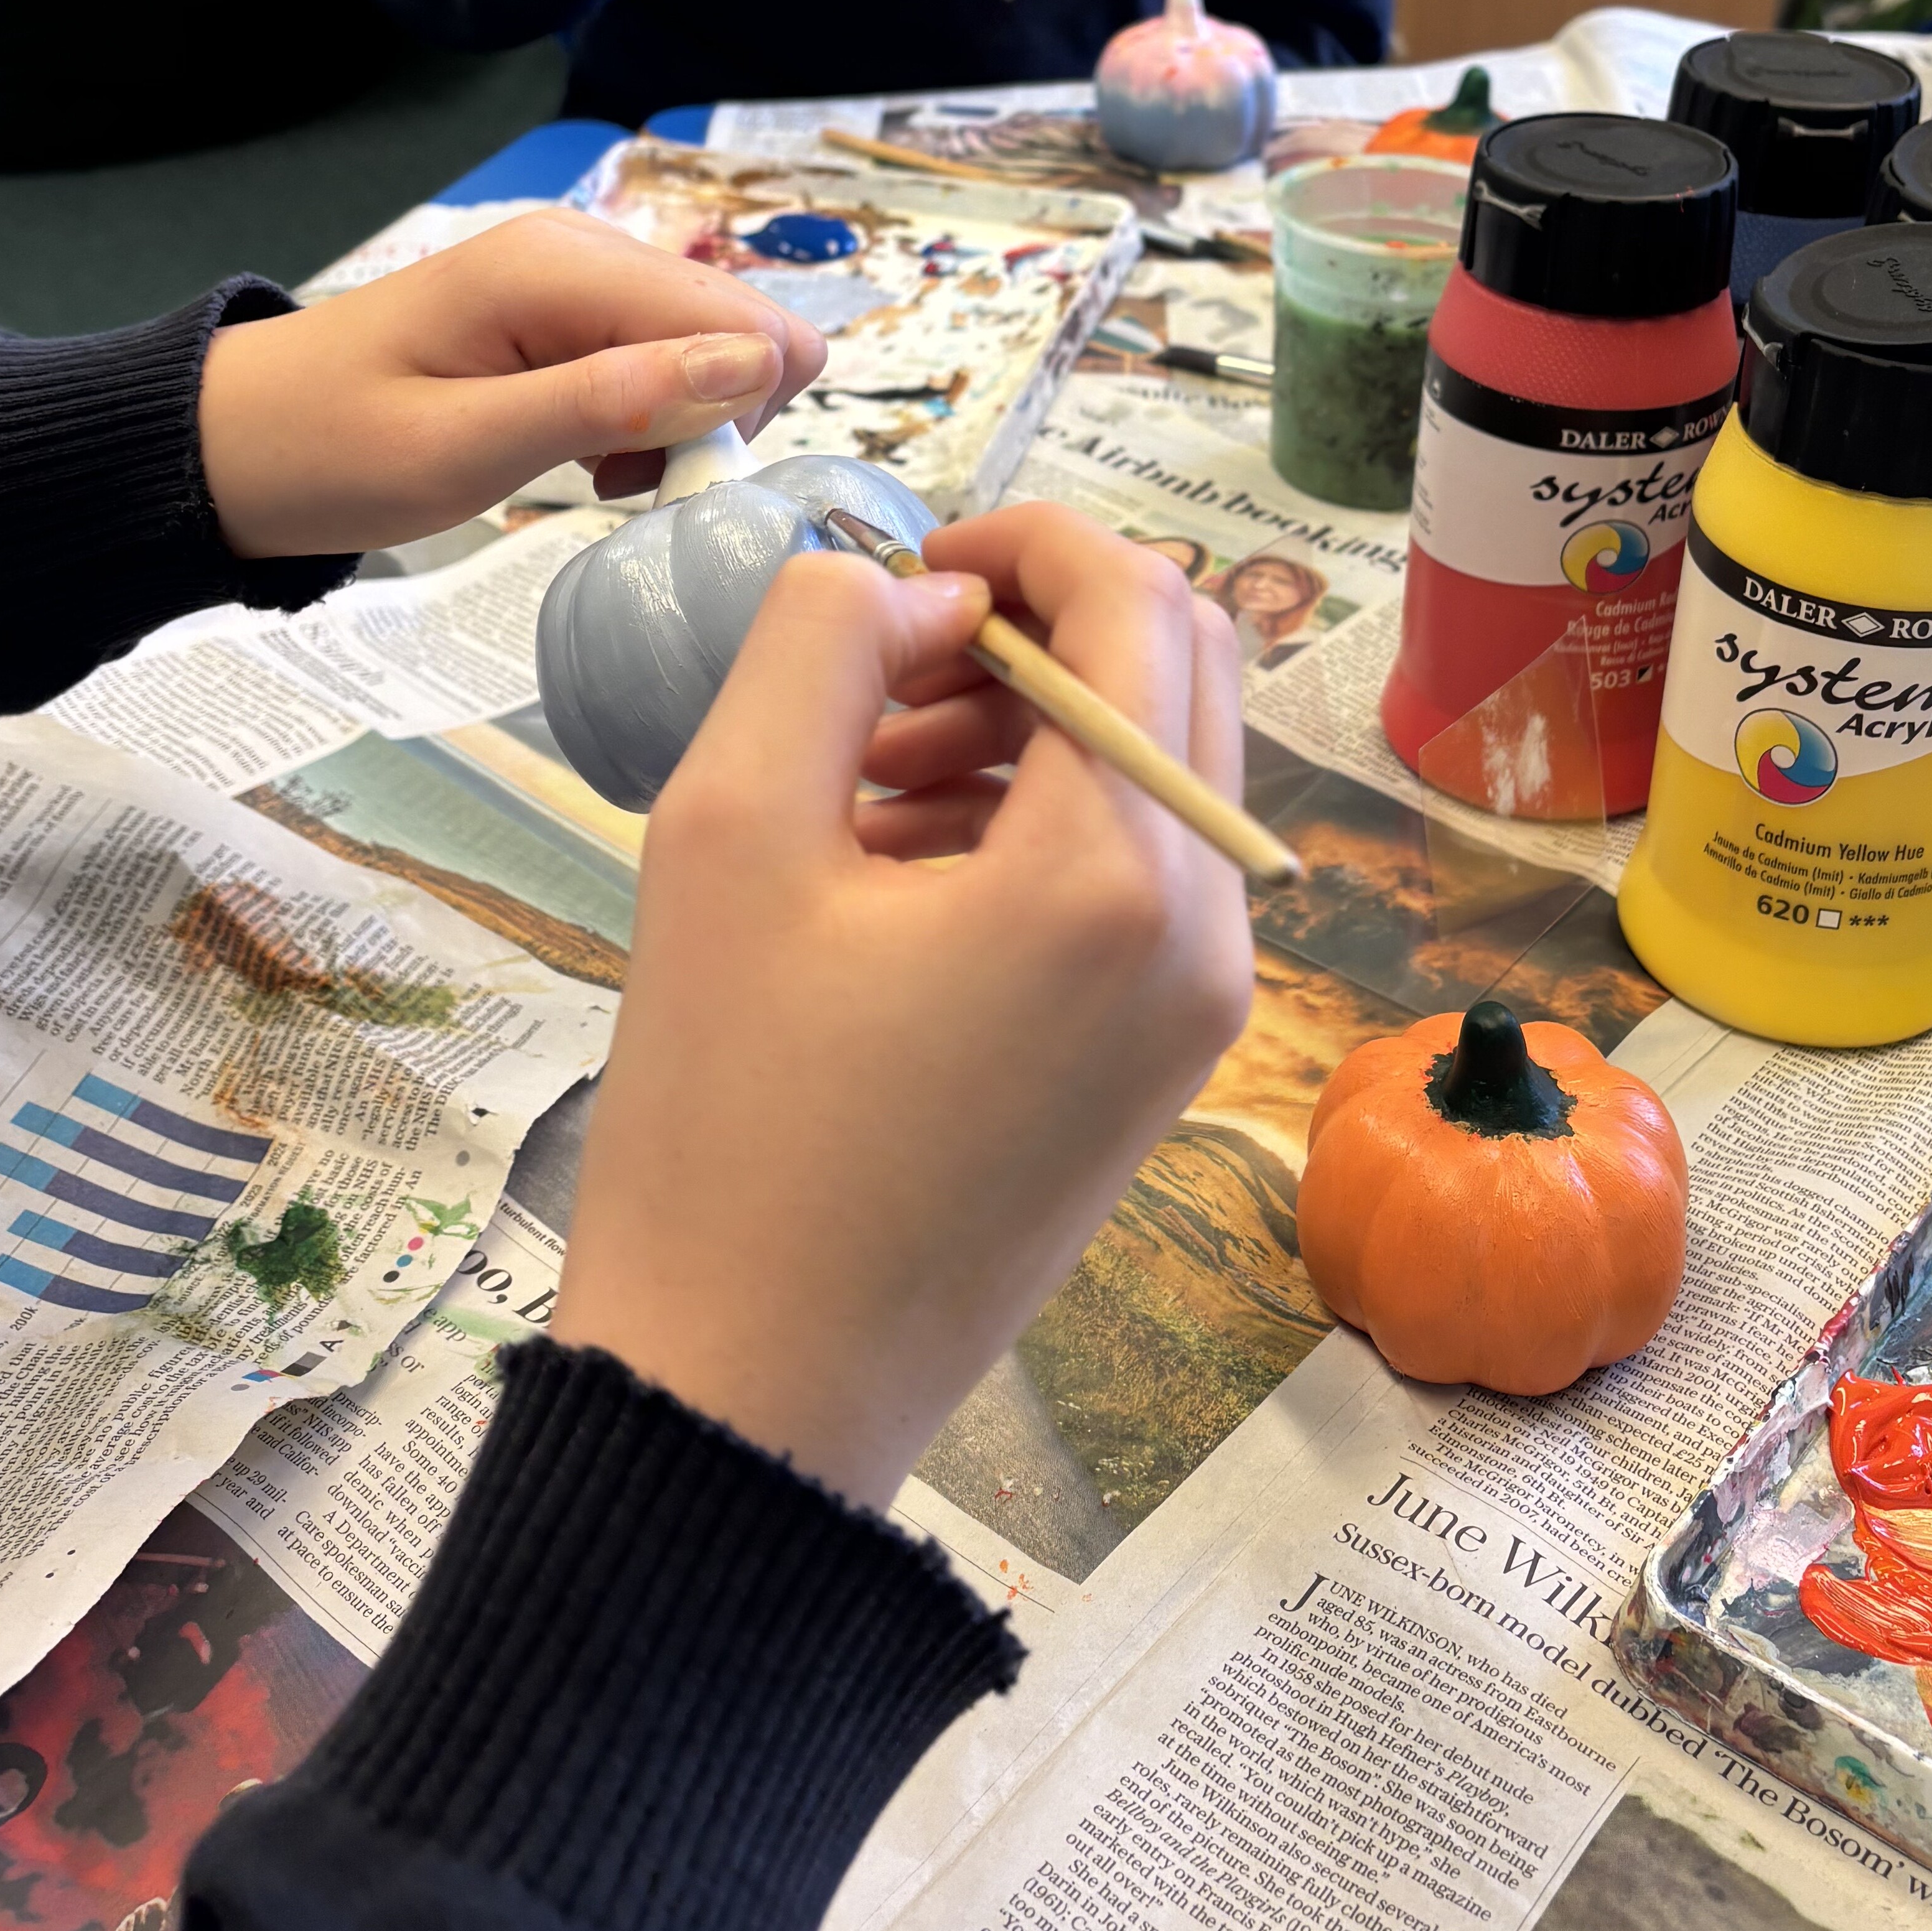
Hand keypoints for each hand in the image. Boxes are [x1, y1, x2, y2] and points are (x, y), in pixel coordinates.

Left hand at [197, 208, 826, 556]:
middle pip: (741, 331)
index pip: (746, 323)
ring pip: (709, 351)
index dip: (739, 415)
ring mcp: (574, 276)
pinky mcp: (564, 310)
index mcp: (561, 268)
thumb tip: (758, 367)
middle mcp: (583, 250)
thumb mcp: (463, 448)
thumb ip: (610, 404)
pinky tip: (583, 457)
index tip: (666, 484)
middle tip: (619, 482)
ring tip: (591, 474)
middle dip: (712, 420)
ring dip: (678, 427)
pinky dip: (645, 420)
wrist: (232, 444)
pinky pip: (660, 359)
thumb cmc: (329, 453)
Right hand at [556, 507, 1254, 1507]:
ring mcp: (1198, 1010)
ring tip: (861, 776)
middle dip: (1035, 630)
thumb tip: (925, 592)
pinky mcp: (1163, 1063)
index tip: (913, 561)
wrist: (755, 1390)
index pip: (1143, 604)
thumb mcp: (728, 832)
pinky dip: (1037, 824)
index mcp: (1119, 875)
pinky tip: (892, 867)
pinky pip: (1139, 879)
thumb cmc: (727, 1126)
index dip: (1031, 540)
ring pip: (1159, 774)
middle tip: (881, 670)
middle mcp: (1205, 935)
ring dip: (1028, 726)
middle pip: (1179, 675)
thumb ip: (823, 644)